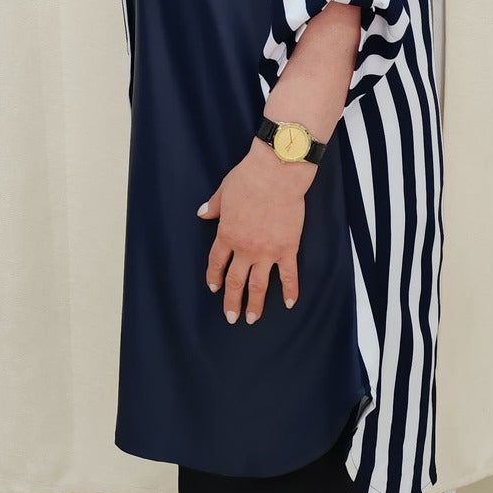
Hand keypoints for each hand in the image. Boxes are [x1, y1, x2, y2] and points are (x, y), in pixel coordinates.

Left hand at [197, 138, 317, 324]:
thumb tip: (202, 213)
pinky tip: (289, 303)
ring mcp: (267, 251)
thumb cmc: (249, 178)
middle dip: (232, 301)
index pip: (217, 262)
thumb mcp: (224, 191)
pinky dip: (289, 291)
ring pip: (259, 284)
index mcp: (227, 234)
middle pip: (235, 281)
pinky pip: (289, 275)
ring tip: (253, 319)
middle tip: (231, 317)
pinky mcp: (287, 248)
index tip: (214, 288)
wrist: (276, 173)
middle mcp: (245, 248)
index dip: (214, 277)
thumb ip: (213, 206)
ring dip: (255, 303)